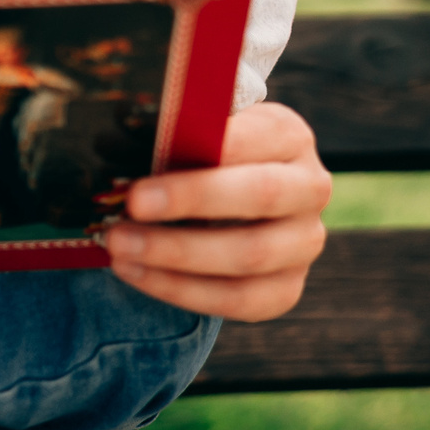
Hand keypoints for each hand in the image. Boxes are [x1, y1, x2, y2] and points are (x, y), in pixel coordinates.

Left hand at [102, 101, 330, 320]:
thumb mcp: (200, 129)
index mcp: (289, 136)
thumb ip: (180, 129)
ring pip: (249, 255)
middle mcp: (310, 188)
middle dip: (191, 200)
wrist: (232, 196)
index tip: (155, 161)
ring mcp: (304, 243)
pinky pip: (238, 300)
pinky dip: (180, 289)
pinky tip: (136, 273)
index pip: (254, 139)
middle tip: (131, 206)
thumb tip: (130, 133)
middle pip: (261, 194)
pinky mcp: (287, 287)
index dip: (205, 146)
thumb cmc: (205, 154)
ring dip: (176, 254)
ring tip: (119, 246)